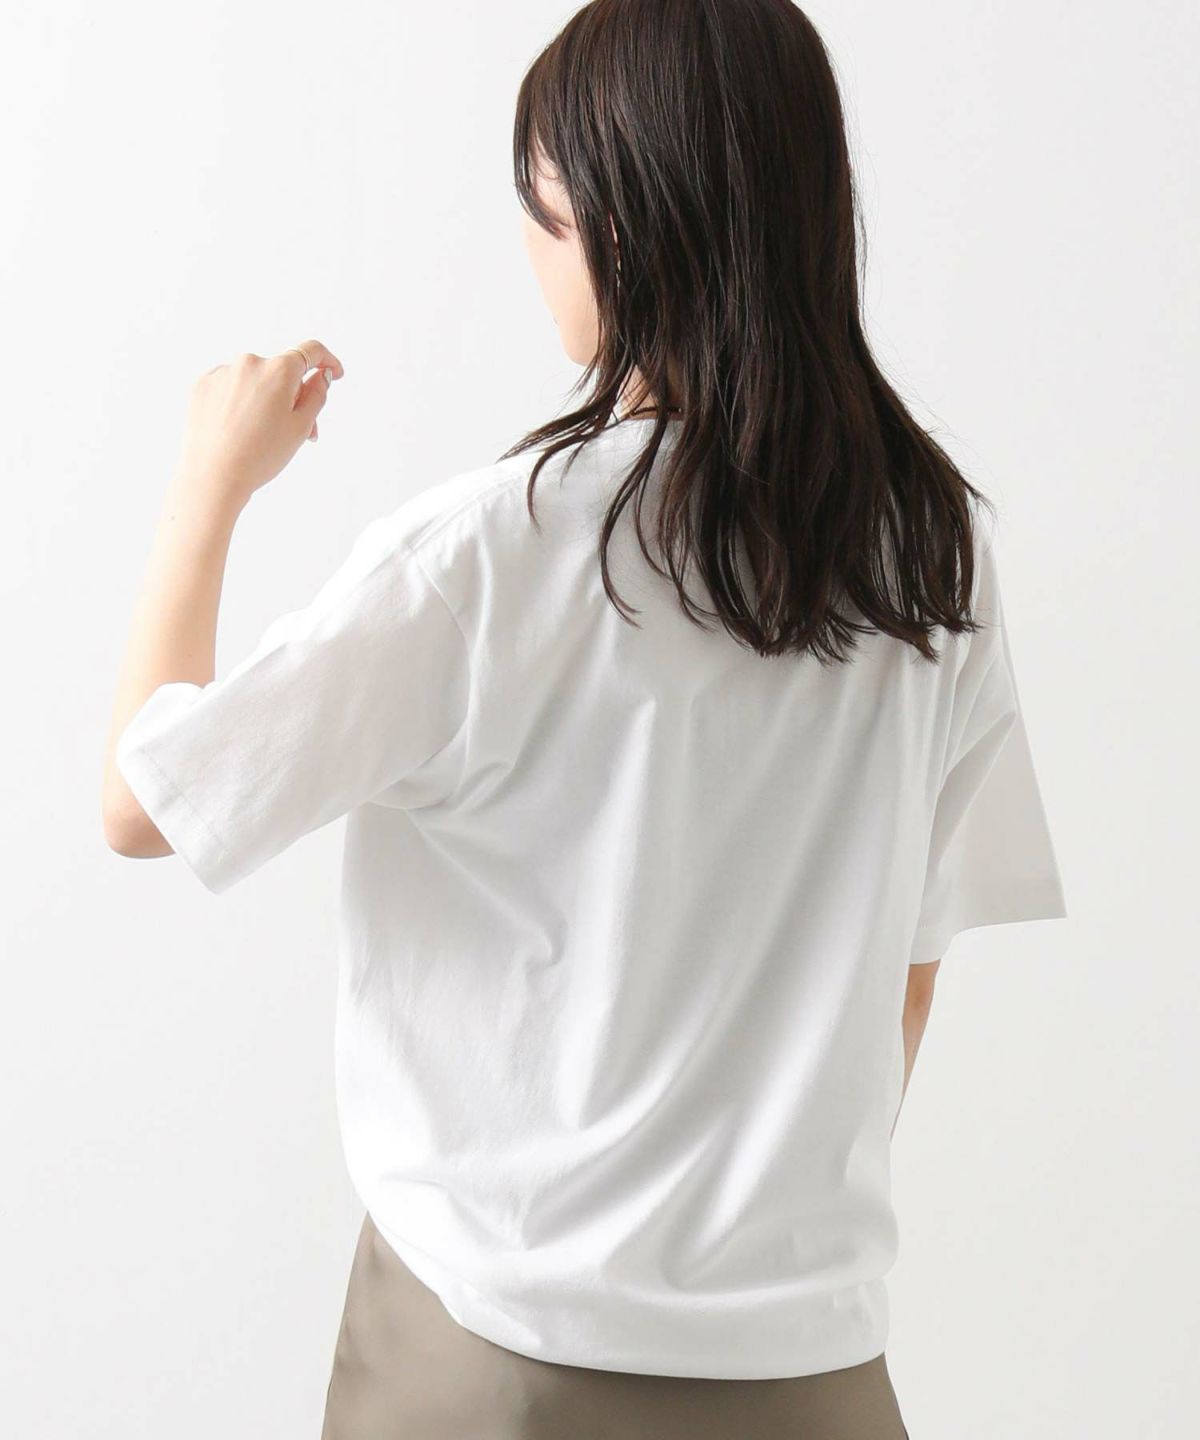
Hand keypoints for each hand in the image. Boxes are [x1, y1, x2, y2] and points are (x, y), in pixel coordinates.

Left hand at [173, 339, 344, 509]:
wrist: (213, 475)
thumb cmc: (260, 455)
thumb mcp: (300, 427)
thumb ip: (317, 395)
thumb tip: (321, 375)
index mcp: (279, 370)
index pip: (311, 351)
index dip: (328, 361)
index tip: (333, 373)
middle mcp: (250, 362)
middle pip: (282, 372)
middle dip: (293, 396)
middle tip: (297, 431)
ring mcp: (223, 372)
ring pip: (255, 380)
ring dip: (265, 399)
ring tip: (262, 435)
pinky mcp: (203, 385)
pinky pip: (230, 386)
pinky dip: (239, 402)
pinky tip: (238, 428)